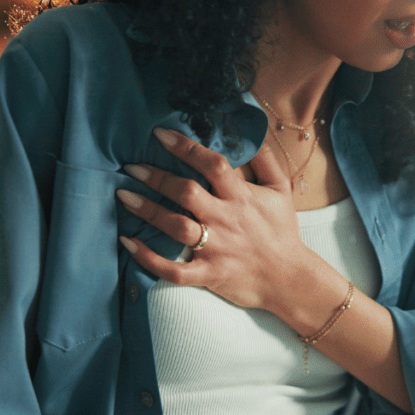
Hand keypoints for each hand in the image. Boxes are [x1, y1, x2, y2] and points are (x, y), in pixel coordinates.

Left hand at [117, 128, 311, 309]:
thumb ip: (265, 161)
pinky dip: (148, 258)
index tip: (160, 135)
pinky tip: (128, 243)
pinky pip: (173, 269)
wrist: (290, 279)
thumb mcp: (281, 192)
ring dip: (147, 211)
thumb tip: (250, 135)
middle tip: (132, 168)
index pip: (212, 165)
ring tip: (124, 197)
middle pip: (187, 193)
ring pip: (176, 227)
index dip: (186, 148)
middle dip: (157, 178)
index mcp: (242, 197)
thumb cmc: (282, 232)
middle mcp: (226, 220)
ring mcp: (216, 249)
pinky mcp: (208, 274)